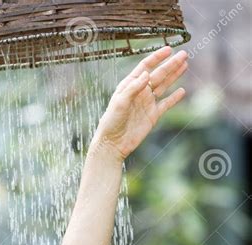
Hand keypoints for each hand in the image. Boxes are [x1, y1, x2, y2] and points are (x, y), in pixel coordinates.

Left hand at [92, 46, 187, 161]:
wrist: (113, 144)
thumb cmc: (111, 122)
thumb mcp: (119, 102)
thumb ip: (133, 88)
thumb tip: (146, 74)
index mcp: (129, 85)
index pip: (145, 67)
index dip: (157, 57)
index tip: (169, 49)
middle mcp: (140, 92)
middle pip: (158, 74)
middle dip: (171, 64)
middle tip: (184, 54)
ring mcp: (147, 103)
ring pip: (164, 86)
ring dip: (174, 76)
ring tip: (185, 65)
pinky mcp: (153, 116)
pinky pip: (166, 104)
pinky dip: (174, 98)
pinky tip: (182, 91)